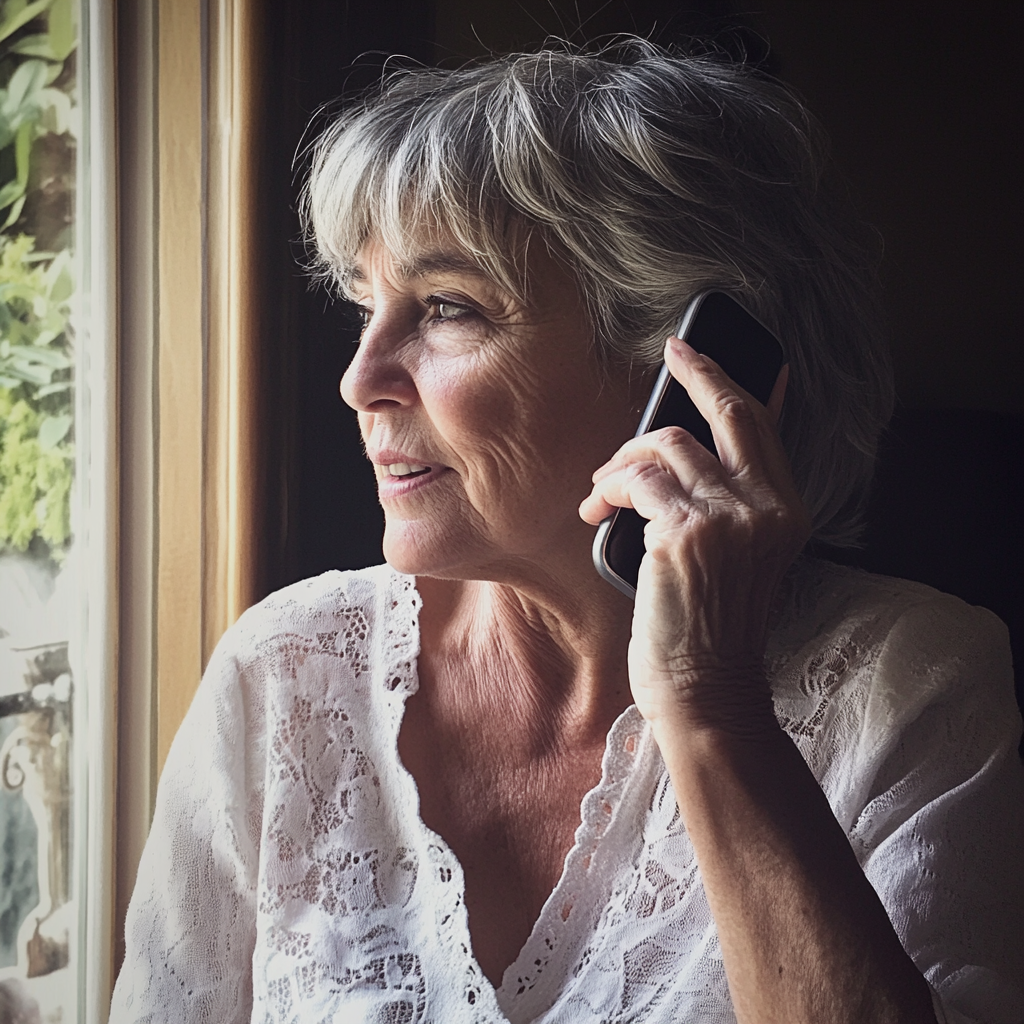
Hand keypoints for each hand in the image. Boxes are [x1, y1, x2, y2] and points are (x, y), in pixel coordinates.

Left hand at [580, 336, 809, 731]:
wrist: (704, 688)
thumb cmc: (709, 628)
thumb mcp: (736, 558)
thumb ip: (727, 501)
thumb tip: (697, 451)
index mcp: (786, 512)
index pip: (763, 426)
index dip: (733, 383)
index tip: (708, 355)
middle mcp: (766, 507)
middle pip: (730, 412)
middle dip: (697, 371)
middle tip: (673, 353)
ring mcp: (729, 517)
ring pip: (667, 444)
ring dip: (623, 460)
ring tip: (602, 490)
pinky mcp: (685, 533)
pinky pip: (636, 479)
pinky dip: (608, 487)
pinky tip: (594, 511)